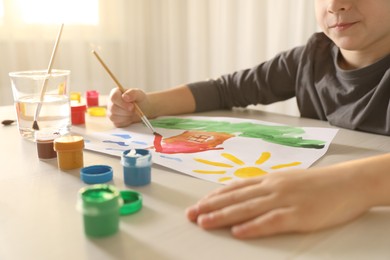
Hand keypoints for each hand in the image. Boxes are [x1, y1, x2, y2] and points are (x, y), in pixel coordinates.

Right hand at [107, 88, 150, 127]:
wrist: (143, 109)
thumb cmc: (139, 100)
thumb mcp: (139, 94)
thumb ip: (132, 93)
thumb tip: (125, 96)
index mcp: (115, 92)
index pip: (114, 97)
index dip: (122, 103)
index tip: (132, 106)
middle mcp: (111, 102)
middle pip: (113, 108)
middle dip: (126, 111)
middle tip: (134, 110)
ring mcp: (111, 112)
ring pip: (113, 117)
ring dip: (126, 117)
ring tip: (132, 113)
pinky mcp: (114, 120)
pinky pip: (117, 123)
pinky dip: (125, 122)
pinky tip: (130, 118)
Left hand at [186, 167, 370, 238]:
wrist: (348, 182)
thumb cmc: (319, 184)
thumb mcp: (289, 180)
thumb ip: (268, 187)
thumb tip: (248, 195)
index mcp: (270, 180)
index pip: (236, 187)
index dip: (216, 195)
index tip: (199, 202)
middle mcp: (272, 187)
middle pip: (235, 197)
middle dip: (211, 206)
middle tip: (190, 214)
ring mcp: (284, 200)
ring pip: (247, 208)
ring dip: (223, 216)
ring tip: (203, 222)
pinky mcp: (298, 215)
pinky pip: (271, 221)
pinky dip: (253, 227)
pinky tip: (237, 232)